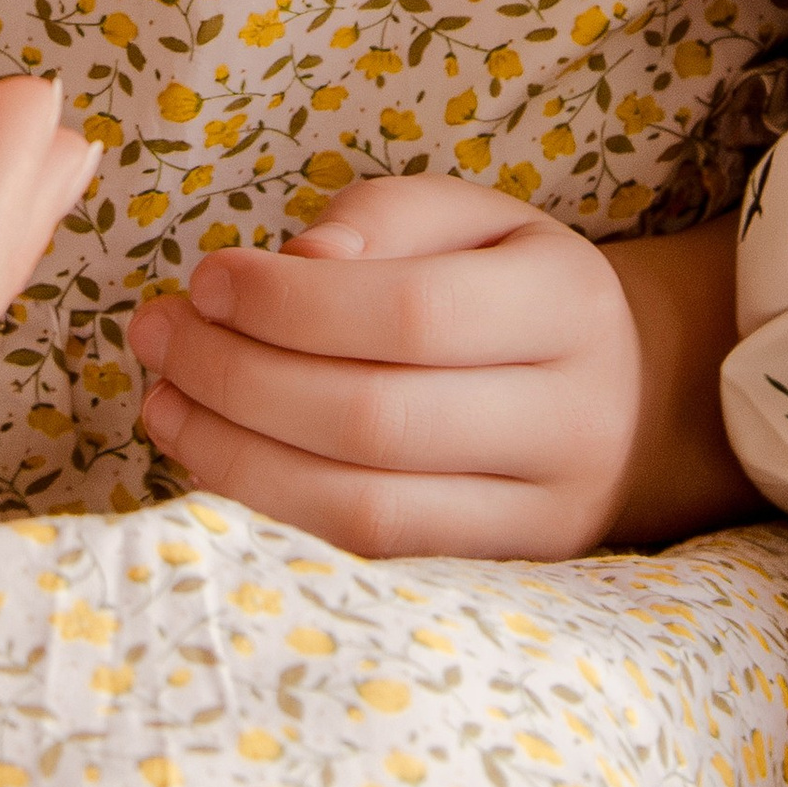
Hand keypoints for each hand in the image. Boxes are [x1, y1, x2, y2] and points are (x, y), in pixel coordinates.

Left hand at [127, 175, 644, 560]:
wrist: (631, 396)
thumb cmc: (515, 283)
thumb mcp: (474, 215)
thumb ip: (387, 214)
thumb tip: (297, 259)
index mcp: (565, 301)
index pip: (412, 312)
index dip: (291, 302)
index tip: (205, 279)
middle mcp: (568, 417)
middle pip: (377, 417)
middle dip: (239, 378)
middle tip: (156, 335)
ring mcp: (541, 512)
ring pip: (365, 506)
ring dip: (236, 455)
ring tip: (161, 400)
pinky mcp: (502, 572)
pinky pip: (368, 554)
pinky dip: (273, 507)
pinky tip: (212, 456)